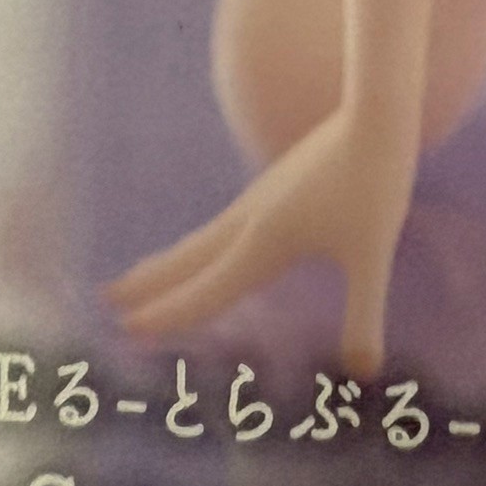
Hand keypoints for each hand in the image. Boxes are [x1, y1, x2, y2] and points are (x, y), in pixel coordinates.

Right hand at [105, 103, 416, 373]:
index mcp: (265, 242)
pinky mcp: (279, 180)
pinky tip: (213, 244)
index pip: (207, 292)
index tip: (126, 331)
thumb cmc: (376, 183)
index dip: (168, 316)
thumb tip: (365, 373)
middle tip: (107, 299)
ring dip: (169, 261)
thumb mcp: (372, 255)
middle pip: (189, 259)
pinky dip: (203, 243)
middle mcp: (252, 219)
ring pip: (203, 238)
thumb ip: (364, 315)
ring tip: (139, 273)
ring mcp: (262, 196)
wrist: (378, 112)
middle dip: (149, 284)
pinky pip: (227, 222)